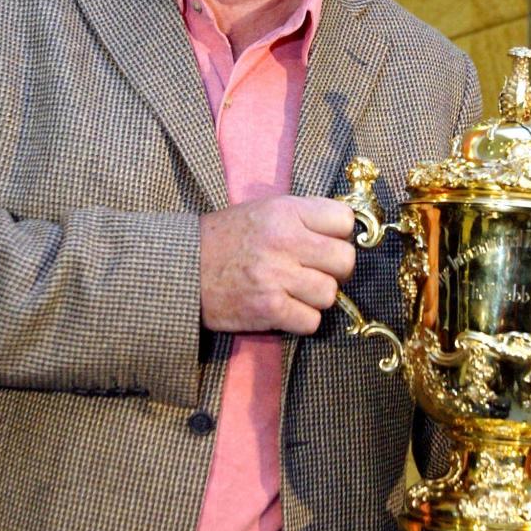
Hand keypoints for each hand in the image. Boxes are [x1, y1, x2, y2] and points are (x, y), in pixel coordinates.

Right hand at [199, 196, 355, 334]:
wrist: (183, 268)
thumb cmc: (227, 238)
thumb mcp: (265, 209)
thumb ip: (304, 216)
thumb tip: (347, 232)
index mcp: (285, 211)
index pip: (344, 220)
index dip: (340, 234)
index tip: (325, 242)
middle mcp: (284, 241)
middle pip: (345, 260)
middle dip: (335, 270)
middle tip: (315, 271)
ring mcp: (277, 276)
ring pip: (330, 294)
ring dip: (316, 297)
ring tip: (295, 290)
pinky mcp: (269, 309)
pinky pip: (311, 321)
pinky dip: (301, 319)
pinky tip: (285, 308)